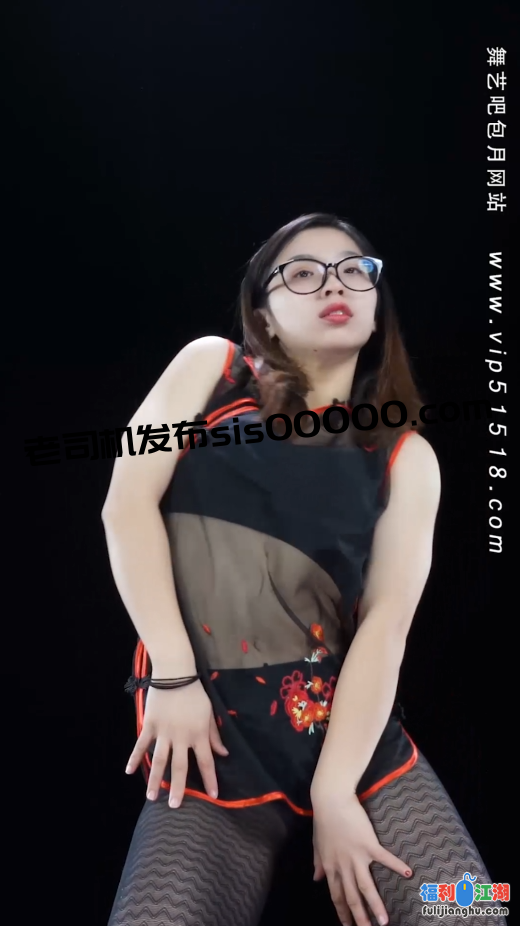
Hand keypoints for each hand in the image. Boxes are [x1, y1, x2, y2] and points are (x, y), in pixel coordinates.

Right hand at [125, 680, 228, 807]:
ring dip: (155, 779)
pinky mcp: (150, 725)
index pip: (206, 761)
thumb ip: (214, 735)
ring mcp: (163, 732)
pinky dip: (135, 758)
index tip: (213, 796)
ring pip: (159, 760)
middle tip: (174, 806)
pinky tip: (129, 771)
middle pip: (180, 767)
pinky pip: (141, 744)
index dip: (210, 779)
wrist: (175, 674)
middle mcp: (181, 737)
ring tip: (151, 797)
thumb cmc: (195, 694)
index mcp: (198, 734)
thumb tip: (224, 753)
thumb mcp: (209, 713)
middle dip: (178, 788)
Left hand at [311, 789, 411, 925]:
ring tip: (385, 921)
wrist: (330, 800)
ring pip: (366, 887)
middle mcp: (343, 866)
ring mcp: (356, 857)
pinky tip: (407, 873)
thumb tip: (316, 879)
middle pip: (352, 897)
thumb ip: (318, 863)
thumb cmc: (323, 820)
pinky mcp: (368, 844)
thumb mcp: (317, 844)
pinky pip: (384, 859)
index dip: (342, 913)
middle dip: (360, 918)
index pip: (336, 896)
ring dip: (376, 905)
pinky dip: (396, 866)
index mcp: (331, 866)